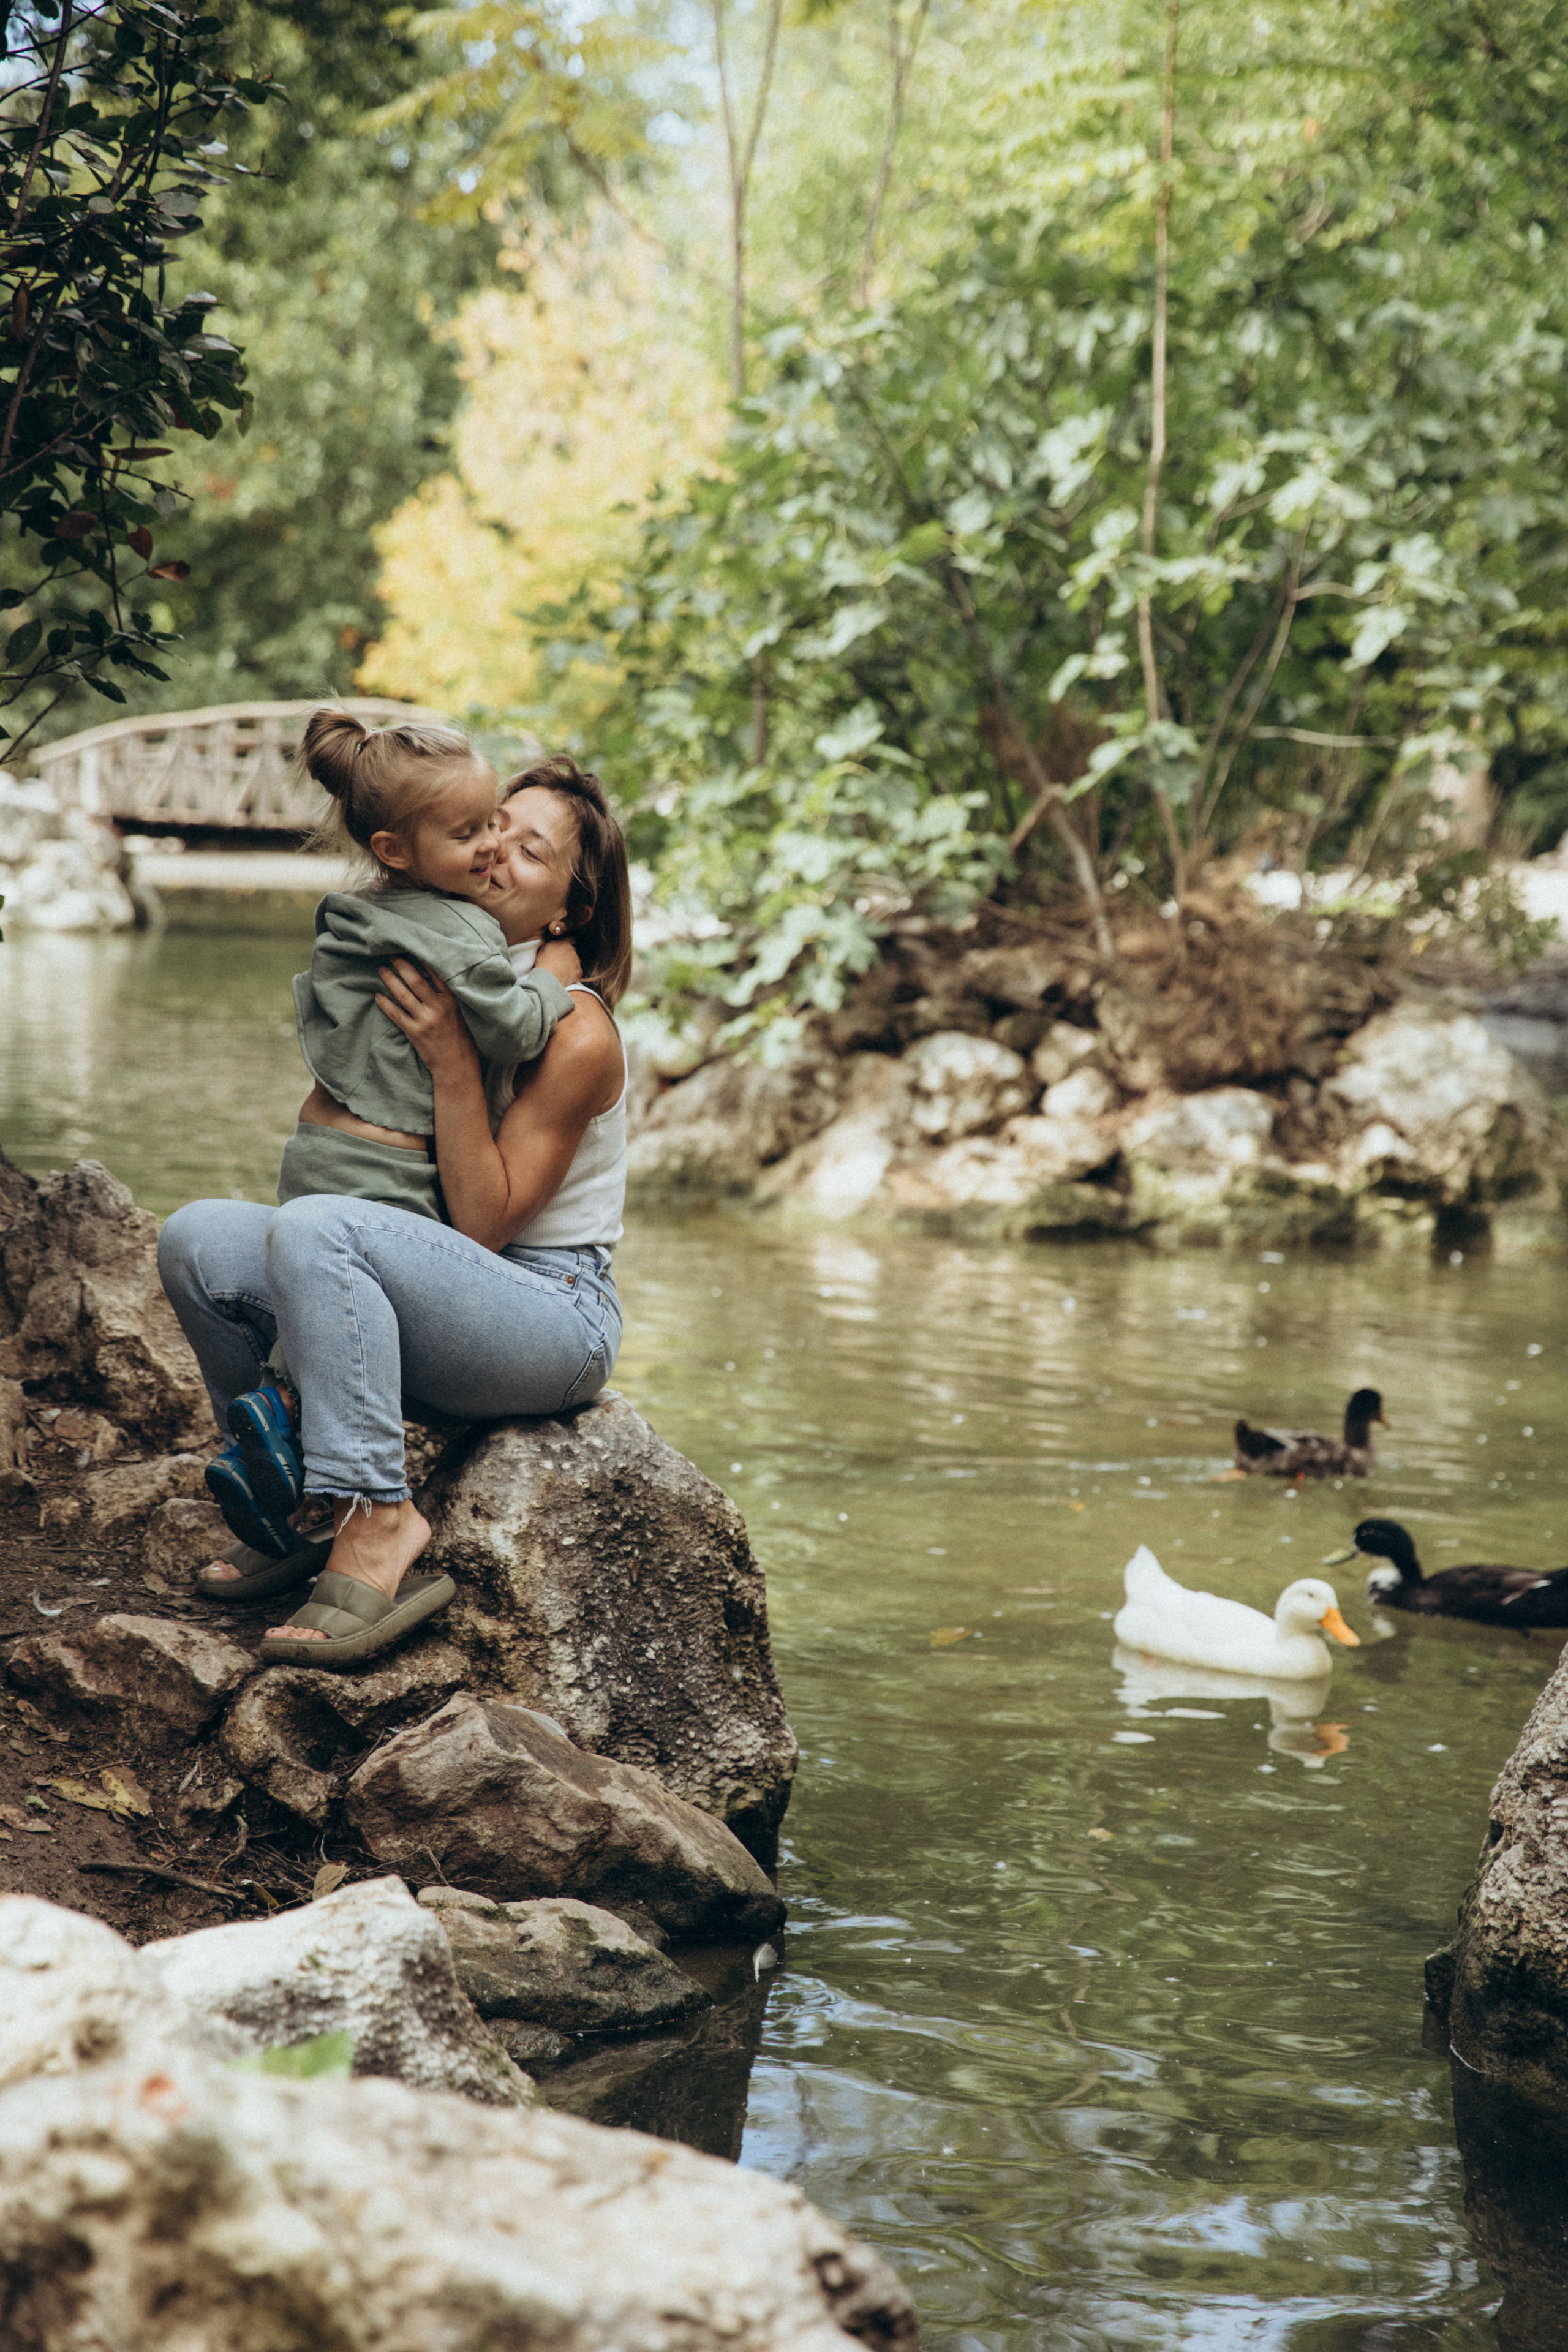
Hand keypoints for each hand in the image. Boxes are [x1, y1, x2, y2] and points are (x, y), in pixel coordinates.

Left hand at [375, 959, 478, 1080]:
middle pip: (415, 980)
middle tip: (391, 955)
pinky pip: (395, 1014)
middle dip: (401, 965)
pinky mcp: (414, 1032)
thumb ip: (450, 995)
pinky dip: (385, 1004)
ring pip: (403, 995)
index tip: (411, 947)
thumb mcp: (463, 1012)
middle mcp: (438, 1007)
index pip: (435, 973)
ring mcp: (425, 1020)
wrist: (457, 1066)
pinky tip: (378, 996)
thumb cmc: (462, 1038)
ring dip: (390, 980)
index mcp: (452, 1000)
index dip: (422, 959)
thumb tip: (437, 975)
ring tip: (382, 970)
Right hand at [536, 933, 581, 983]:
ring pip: (576, 961)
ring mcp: (577, 961)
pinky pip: (577, 971)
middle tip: (560, 961)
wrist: (548, 978)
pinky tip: (565, 976)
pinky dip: (573, 974)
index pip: (570, 939)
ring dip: (571, 964)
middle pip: (573, 951)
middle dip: (568, 955)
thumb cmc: (544, 964)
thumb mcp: (544, 949)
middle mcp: (572, 951)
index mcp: (564, 943)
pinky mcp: (578, 971)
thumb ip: (552, 944)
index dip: (568, 943)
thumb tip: (554, 945)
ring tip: (561, 970)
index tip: (565, 948)